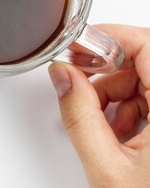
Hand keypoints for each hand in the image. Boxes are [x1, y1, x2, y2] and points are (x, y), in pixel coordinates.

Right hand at [49, 24, 149, 187]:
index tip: (80, 45)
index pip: (149, 45)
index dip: (111, 37)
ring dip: (118, 93)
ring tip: (100, 122)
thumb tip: (63, 76)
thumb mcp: (106, 166)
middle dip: (108, 71)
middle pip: (147, 62)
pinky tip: (120, 133)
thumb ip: (79, 114)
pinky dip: (134, 110)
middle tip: (78, 81)